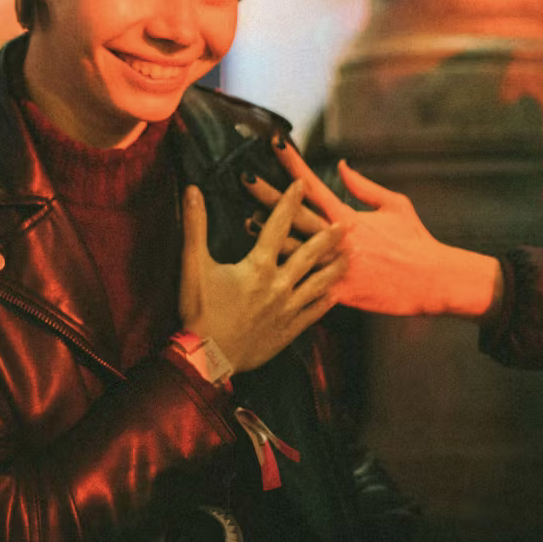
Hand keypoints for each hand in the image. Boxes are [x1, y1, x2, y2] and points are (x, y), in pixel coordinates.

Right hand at [179, 179, 347, 372]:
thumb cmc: (199, 310)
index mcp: (258, 266)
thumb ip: (195, 226)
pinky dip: (326, 303)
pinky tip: (335, 296)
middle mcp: (279, 285)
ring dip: (335, 269)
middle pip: (309, 255)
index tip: (300, 185)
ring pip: (319, 284)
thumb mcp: (193, 265)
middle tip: (345, 224)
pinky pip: (313, 314)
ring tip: (349, 257)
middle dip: (327, 237)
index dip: (288, 203)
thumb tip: (193, 190)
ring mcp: (287, 309)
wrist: (208, 356)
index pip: (277, 226)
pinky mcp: (288, 330)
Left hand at [246, 149, 502, 319]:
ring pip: (295, 249)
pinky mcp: (340, 292)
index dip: (292, 164)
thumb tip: (342, 166)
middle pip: (296, 213)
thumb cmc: (416, 241)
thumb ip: (364, 187)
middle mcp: (339, 238)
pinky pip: (308, 286)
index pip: (314, 184)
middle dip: (268, 195)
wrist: (433, 280)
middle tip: (244, 178)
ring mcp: (337, 265)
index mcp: (349, 216)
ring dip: (268, 236)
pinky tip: (267, 273)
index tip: (274, 145)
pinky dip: (288, 279)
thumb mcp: (396, 205)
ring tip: (243, 221)